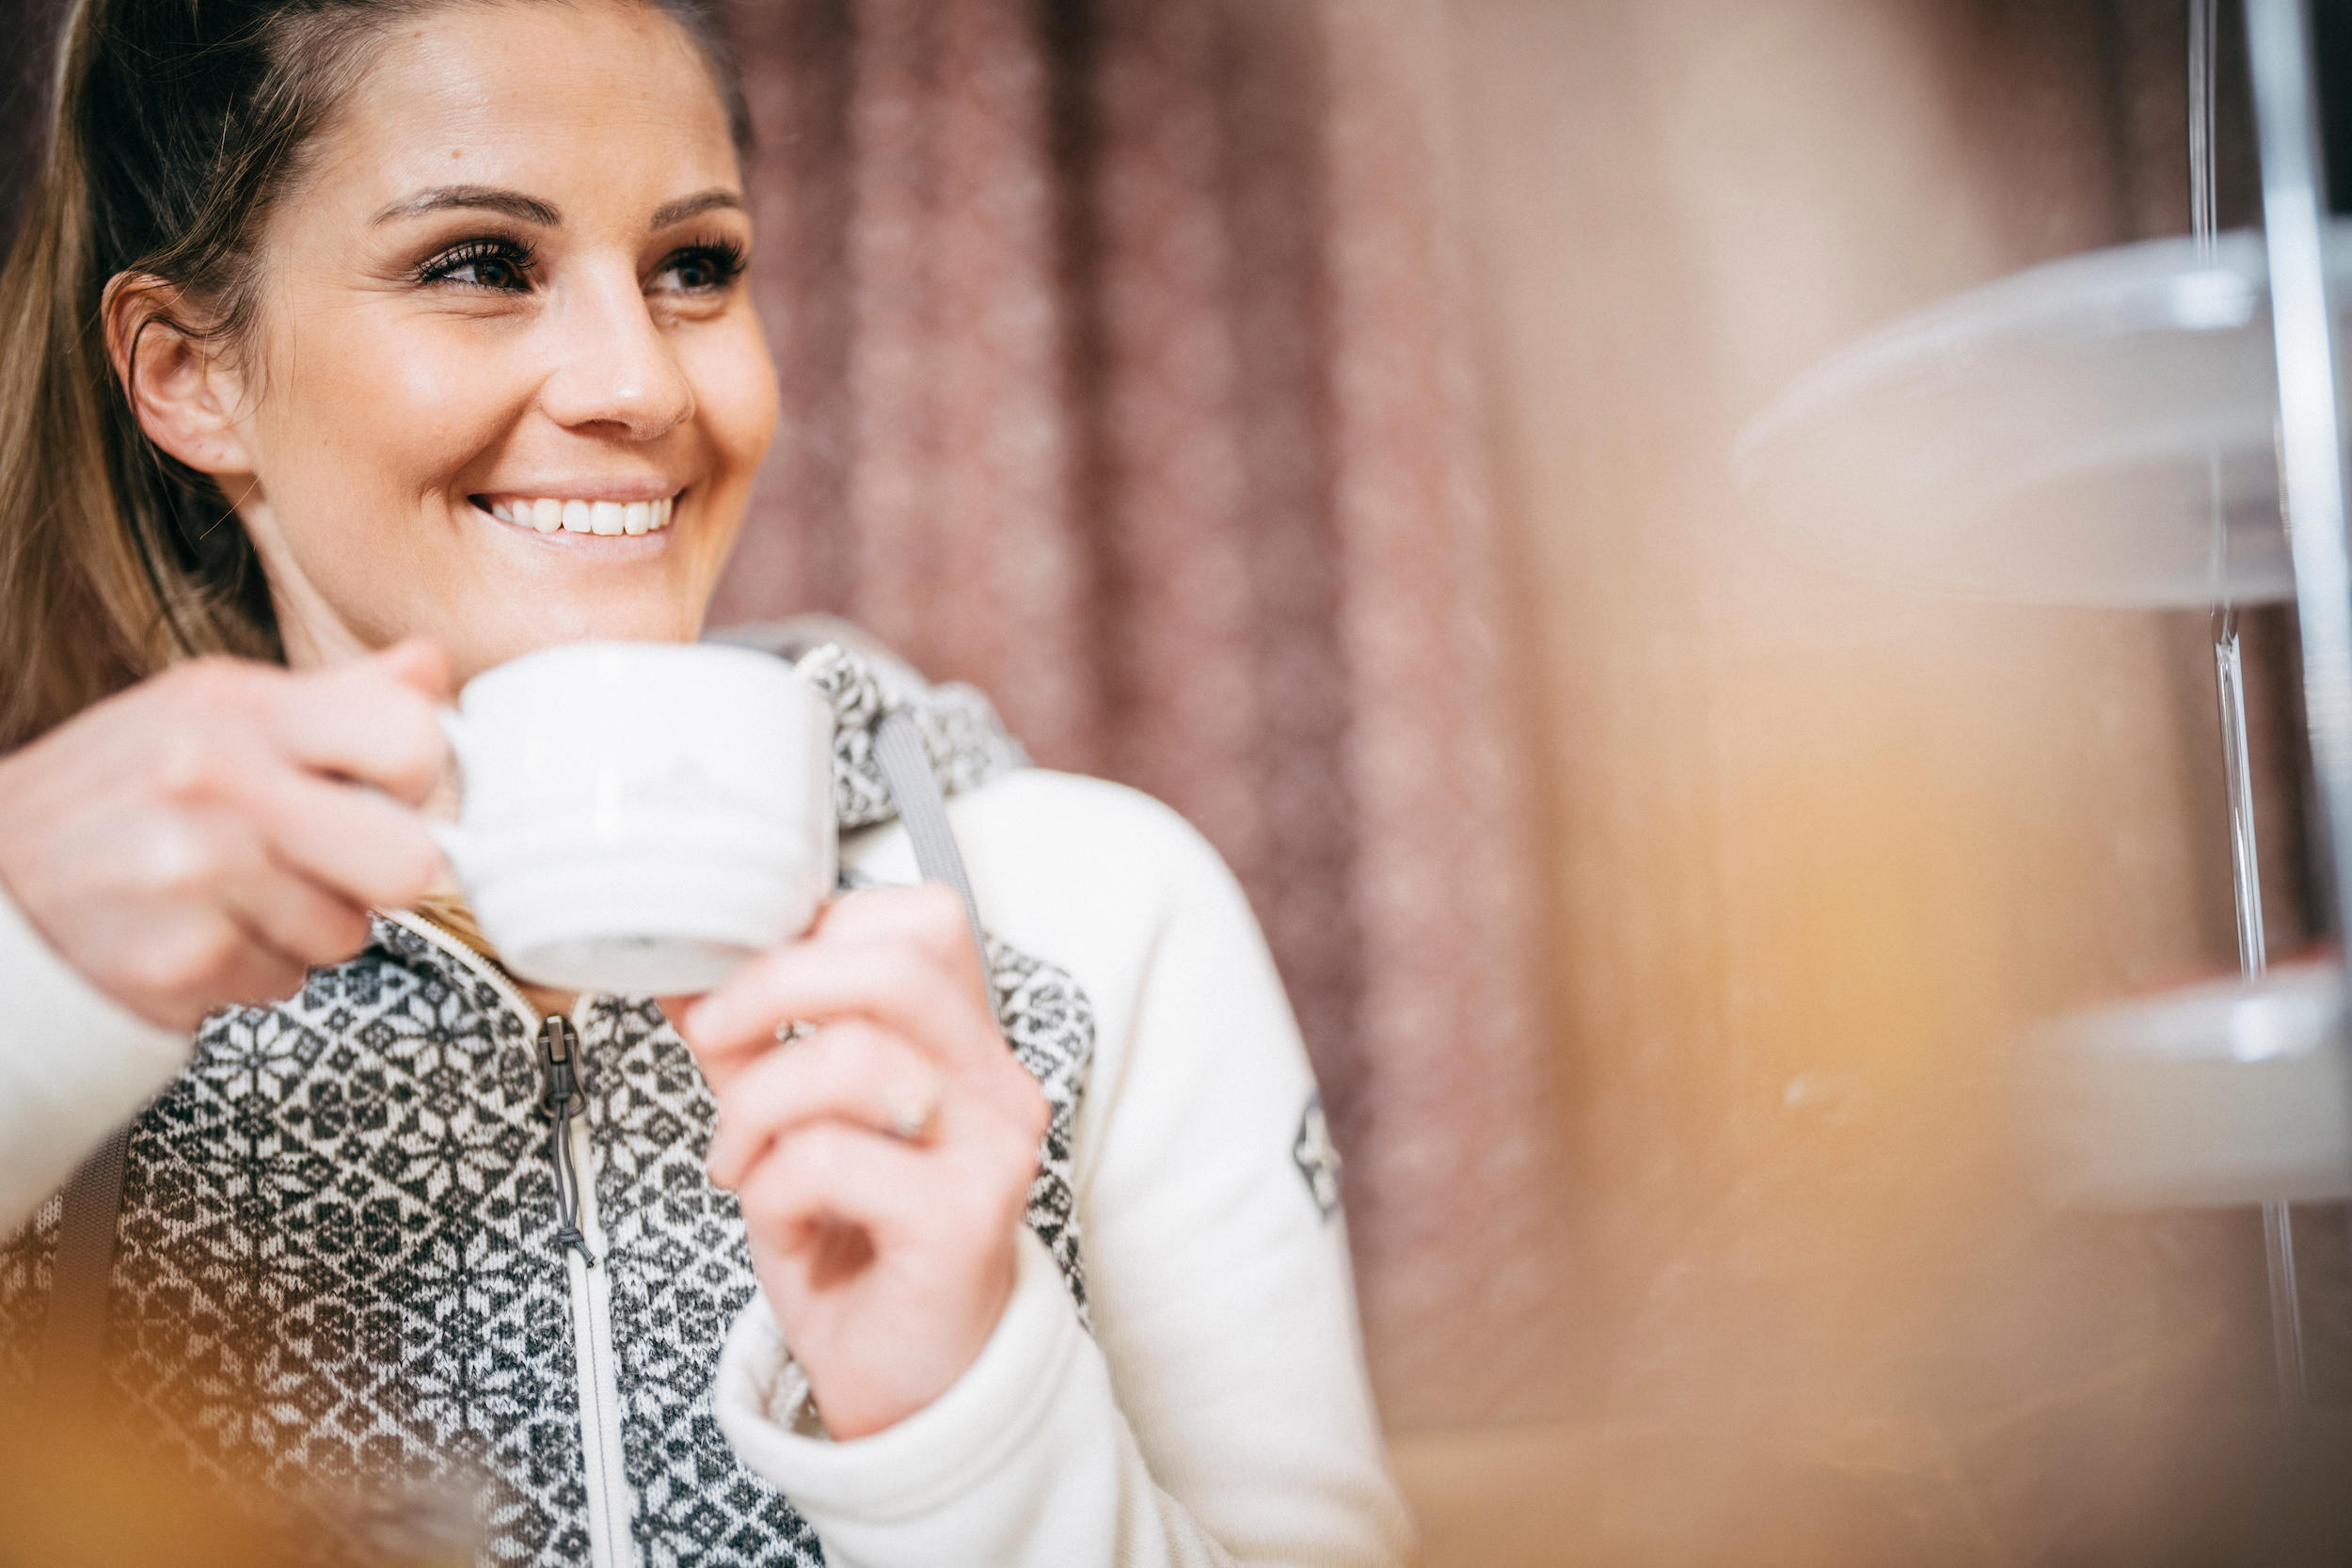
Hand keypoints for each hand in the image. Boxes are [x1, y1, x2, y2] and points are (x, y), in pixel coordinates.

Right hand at [0, 642, 453, 1029]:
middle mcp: (214, 782)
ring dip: (306, 926)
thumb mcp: (214, 711)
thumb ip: (336, 696)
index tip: (378, 789)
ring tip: (234, 894)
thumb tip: (433, 667)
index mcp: (236, 707)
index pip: (411, 738)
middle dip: (378, 872)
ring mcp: (192, 875)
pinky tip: (199, 931)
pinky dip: (254, 968)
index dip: (413, 777)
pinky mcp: (177, 963)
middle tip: (323, 859)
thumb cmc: (124, 794)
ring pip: (348, 933)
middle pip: (408, 863)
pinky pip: (287, 982)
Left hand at [680, 884, 1049, 1439]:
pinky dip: (770, 1186)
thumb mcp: (791, 1128)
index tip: (750, 982)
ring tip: (739, 1156)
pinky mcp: (963, 1216)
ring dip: (758, 1103)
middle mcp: (996, 1081)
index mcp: (966, 1043)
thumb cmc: (858, 1253)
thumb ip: (752, 1047)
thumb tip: (684, 969)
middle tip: (713, 1036)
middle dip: (773, 986)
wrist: (910, 1385)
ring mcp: (990, 1146)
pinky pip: (829, 1159)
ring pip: (858, 1057)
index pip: (923, 919)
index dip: (821, 927)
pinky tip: (775, 1218)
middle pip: (896, 963)